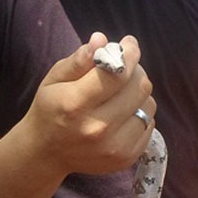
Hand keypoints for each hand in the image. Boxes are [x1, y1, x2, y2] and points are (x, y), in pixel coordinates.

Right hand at [23, 32, 155, 175]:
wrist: (46, 153)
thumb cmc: (51, 109)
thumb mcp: (55, 79)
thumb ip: (79, 59)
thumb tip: (102, 39)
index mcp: (75, 105)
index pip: (117, 74)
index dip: (129, 54)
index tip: (129, 44)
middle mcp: (97, 128)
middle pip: (139, 87)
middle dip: (135, 70)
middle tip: (125, 67)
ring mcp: (114, 147)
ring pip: (148, 104)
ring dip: (139, 92)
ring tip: (121, 91)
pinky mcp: (127, 158)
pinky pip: (150, 123)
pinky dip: (140, 112)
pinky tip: (123, 112)